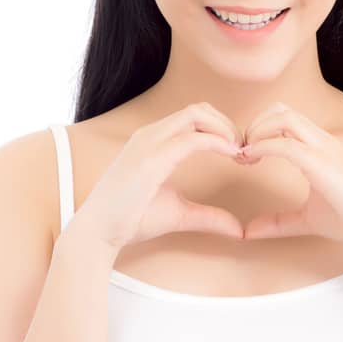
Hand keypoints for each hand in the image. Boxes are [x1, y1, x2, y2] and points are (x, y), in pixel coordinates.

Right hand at [74, 103, 245, 250]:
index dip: (222, 130)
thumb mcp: (179, 215)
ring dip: (225, 129)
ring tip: (239, 153)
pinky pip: (193, 139)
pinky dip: (218, 143)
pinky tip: (232, 155)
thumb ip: (210, 218)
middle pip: (198, 109)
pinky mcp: (151, 158)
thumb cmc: (130, 219)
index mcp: (153, 141)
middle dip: (227, 125)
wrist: (98, 232)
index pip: (194, 117)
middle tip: (244, 151)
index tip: (239, 154)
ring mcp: (149, 143)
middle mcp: (150, 134)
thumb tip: (239, 230)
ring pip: (196, 114)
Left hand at [239, 102, 342, 251]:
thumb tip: (249, 231)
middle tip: (240, 154)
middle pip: (281, 110)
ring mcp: (325, 150)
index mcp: (321, 148)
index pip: (285, 119)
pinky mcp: (324, 165)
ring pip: (283, 118)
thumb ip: (278, 222)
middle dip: (254, 126)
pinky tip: (250, 161)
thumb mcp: (307, 220)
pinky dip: (262, 147)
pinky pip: (286, 145)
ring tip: (245, 157)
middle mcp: (323, 142)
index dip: (259, 130)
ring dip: (257, 132)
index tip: (244, 156)